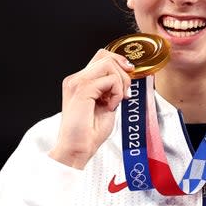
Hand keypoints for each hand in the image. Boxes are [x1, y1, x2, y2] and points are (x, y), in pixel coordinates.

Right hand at [49, 49, 134, 168]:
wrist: (77, 148)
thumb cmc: (89, 132)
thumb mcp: (105, 105)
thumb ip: (111, 90)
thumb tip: (126, 79)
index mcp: (79, 82)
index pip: (101, 57)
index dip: (119, 62)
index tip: (129, 76)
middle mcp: (76, 79)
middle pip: (106, 56)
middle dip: (123, 73)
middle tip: (124, 95)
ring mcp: (77, 82)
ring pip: (109, 64)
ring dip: (120, 83)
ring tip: (115, 102)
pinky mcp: (82, 90)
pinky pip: (110, 80)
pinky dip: (116, 93)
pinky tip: (110, 107)